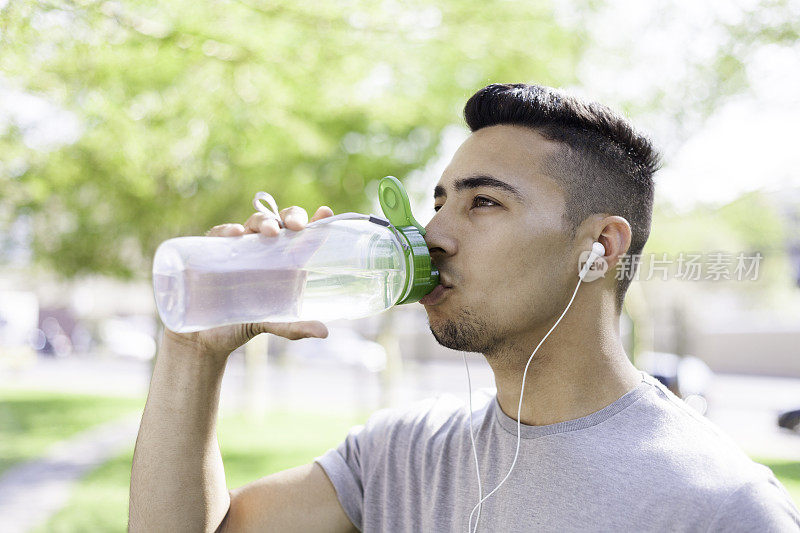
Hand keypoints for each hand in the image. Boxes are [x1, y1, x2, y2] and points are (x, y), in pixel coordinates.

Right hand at [164, 205, 335, 359]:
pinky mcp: (212, 252)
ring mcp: (238, 248)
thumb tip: (323, 332)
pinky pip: (219, 234)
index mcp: (282, 261)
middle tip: (296, 227)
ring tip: (270, 231)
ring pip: (253, 224)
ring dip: (264, 221)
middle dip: (290, 217)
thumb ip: (294, 326)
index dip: (315, 221)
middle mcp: (263, 249)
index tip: (325, 212)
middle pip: (280, 222)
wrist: (202, 338)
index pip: (301, 235)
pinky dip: (227, 230)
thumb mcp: (271, 324)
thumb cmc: (241, 324)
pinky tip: (235, 234)